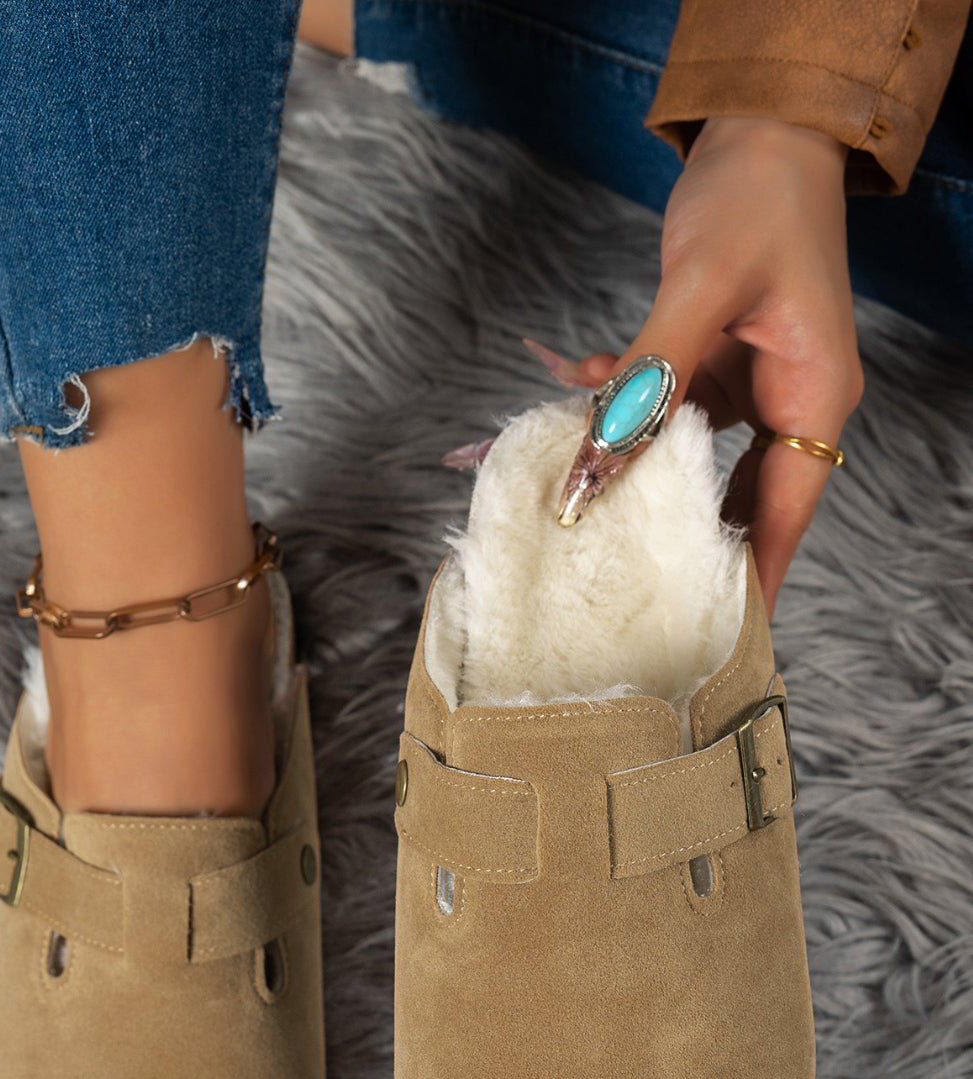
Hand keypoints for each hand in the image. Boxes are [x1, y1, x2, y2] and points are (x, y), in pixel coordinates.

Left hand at [577, 117, 861, 616]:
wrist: (764, 130)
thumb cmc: (758, 194)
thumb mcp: (703, 284)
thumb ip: (649, 376)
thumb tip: (599, 459)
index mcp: (815, 393)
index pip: (786, 510)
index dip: (753, 574)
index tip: (723, 635)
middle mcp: (789, 398)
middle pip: (741, 497)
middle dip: (684, 540)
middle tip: (632, 596)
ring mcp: (752, 381)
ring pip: (691, 456)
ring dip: (636, 467)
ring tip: (583, 507)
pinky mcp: (717, 359)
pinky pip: (666, 404)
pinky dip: (622, 403)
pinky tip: (576, 387)